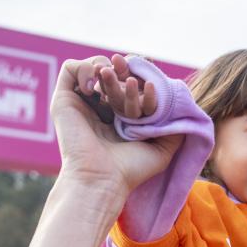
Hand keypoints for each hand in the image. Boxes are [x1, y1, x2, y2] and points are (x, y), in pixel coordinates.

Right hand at [51, 58, 180, 194]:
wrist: (102, 178)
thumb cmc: (130, 169)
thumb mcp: (162, 149)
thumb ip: (174, 128)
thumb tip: (183, 106)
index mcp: (121, 117)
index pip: (130, 84)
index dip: (139, 74)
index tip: (148, 73)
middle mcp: (101, 108)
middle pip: (114, 74)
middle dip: (124, 68)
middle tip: (128, 71)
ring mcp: (82, 103)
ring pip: (94, 68)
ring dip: (107, 68)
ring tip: (111, 77)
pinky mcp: (64, 100)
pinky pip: (72, 68)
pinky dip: (84, 68)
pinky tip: (94, 87)